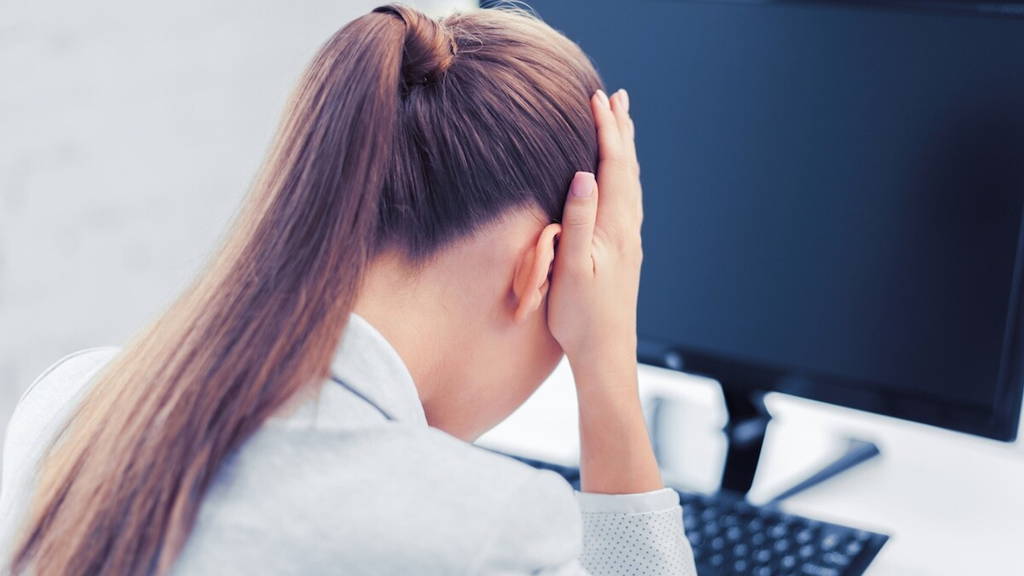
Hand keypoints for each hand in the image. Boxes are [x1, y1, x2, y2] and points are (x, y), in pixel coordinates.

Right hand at [545, 87, 659, 493]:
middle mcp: (627, 230)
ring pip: (630, 185)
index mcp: (614, 228)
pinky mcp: (625, 255)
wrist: (605, 355)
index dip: (606, 131)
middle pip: (628, 170)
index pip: (612, 167)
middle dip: (621, 132)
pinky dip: (625, 178)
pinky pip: (628, 202)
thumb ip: (578, 220)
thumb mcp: (571, 268)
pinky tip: (621, 185)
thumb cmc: (581, 317)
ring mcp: (629, 242)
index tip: (597, 99)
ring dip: (625, 152)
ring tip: (621, 129)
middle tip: (618, 98)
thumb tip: (585, 175)